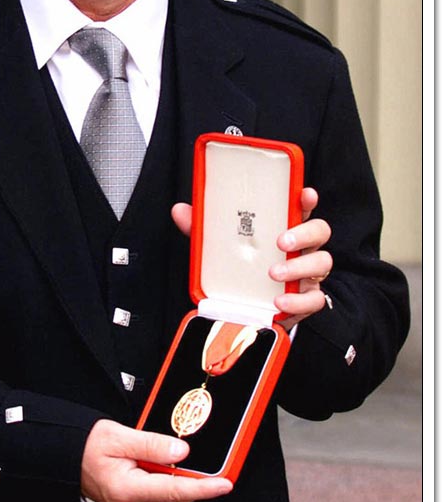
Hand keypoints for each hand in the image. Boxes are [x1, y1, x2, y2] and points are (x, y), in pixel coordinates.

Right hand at [81, 419, 232, 501]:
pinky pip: (158, 498)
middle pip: (175, 498)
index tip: (224, 484)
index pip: (173, 491)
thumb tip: (181, 452)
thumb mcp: (119, 436)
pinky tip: (171, 469)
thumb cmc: (87, 445)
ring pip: (168, 499)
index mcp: (126, 489)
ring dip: (183, 483)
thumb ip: (152, 444)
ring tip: (196, 466)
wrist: (67, 456)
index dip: (202, 487)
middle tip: (219, 470)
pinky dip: (169, 484)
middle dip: (197, 484)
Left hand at [171, 187, 332, 330]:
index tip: (304, 194)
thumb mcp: (220, 245)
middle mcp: (302, 247)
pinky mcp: (306, 299)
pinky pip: (314, 300)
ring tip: (272, 273)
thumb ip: (203, 228)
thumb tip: (180, 210)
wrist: (245, 306)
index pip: (301, 207)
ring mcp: (307, 273)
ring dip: (299, 268)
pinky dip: (298, 301)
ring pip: (322, 263)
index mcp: (284, 226)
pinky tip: (278, 301)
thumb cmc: (241, 266)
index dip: (306, 199)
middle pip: (320, 230)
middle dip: (305, 233)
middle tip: (281, 241)